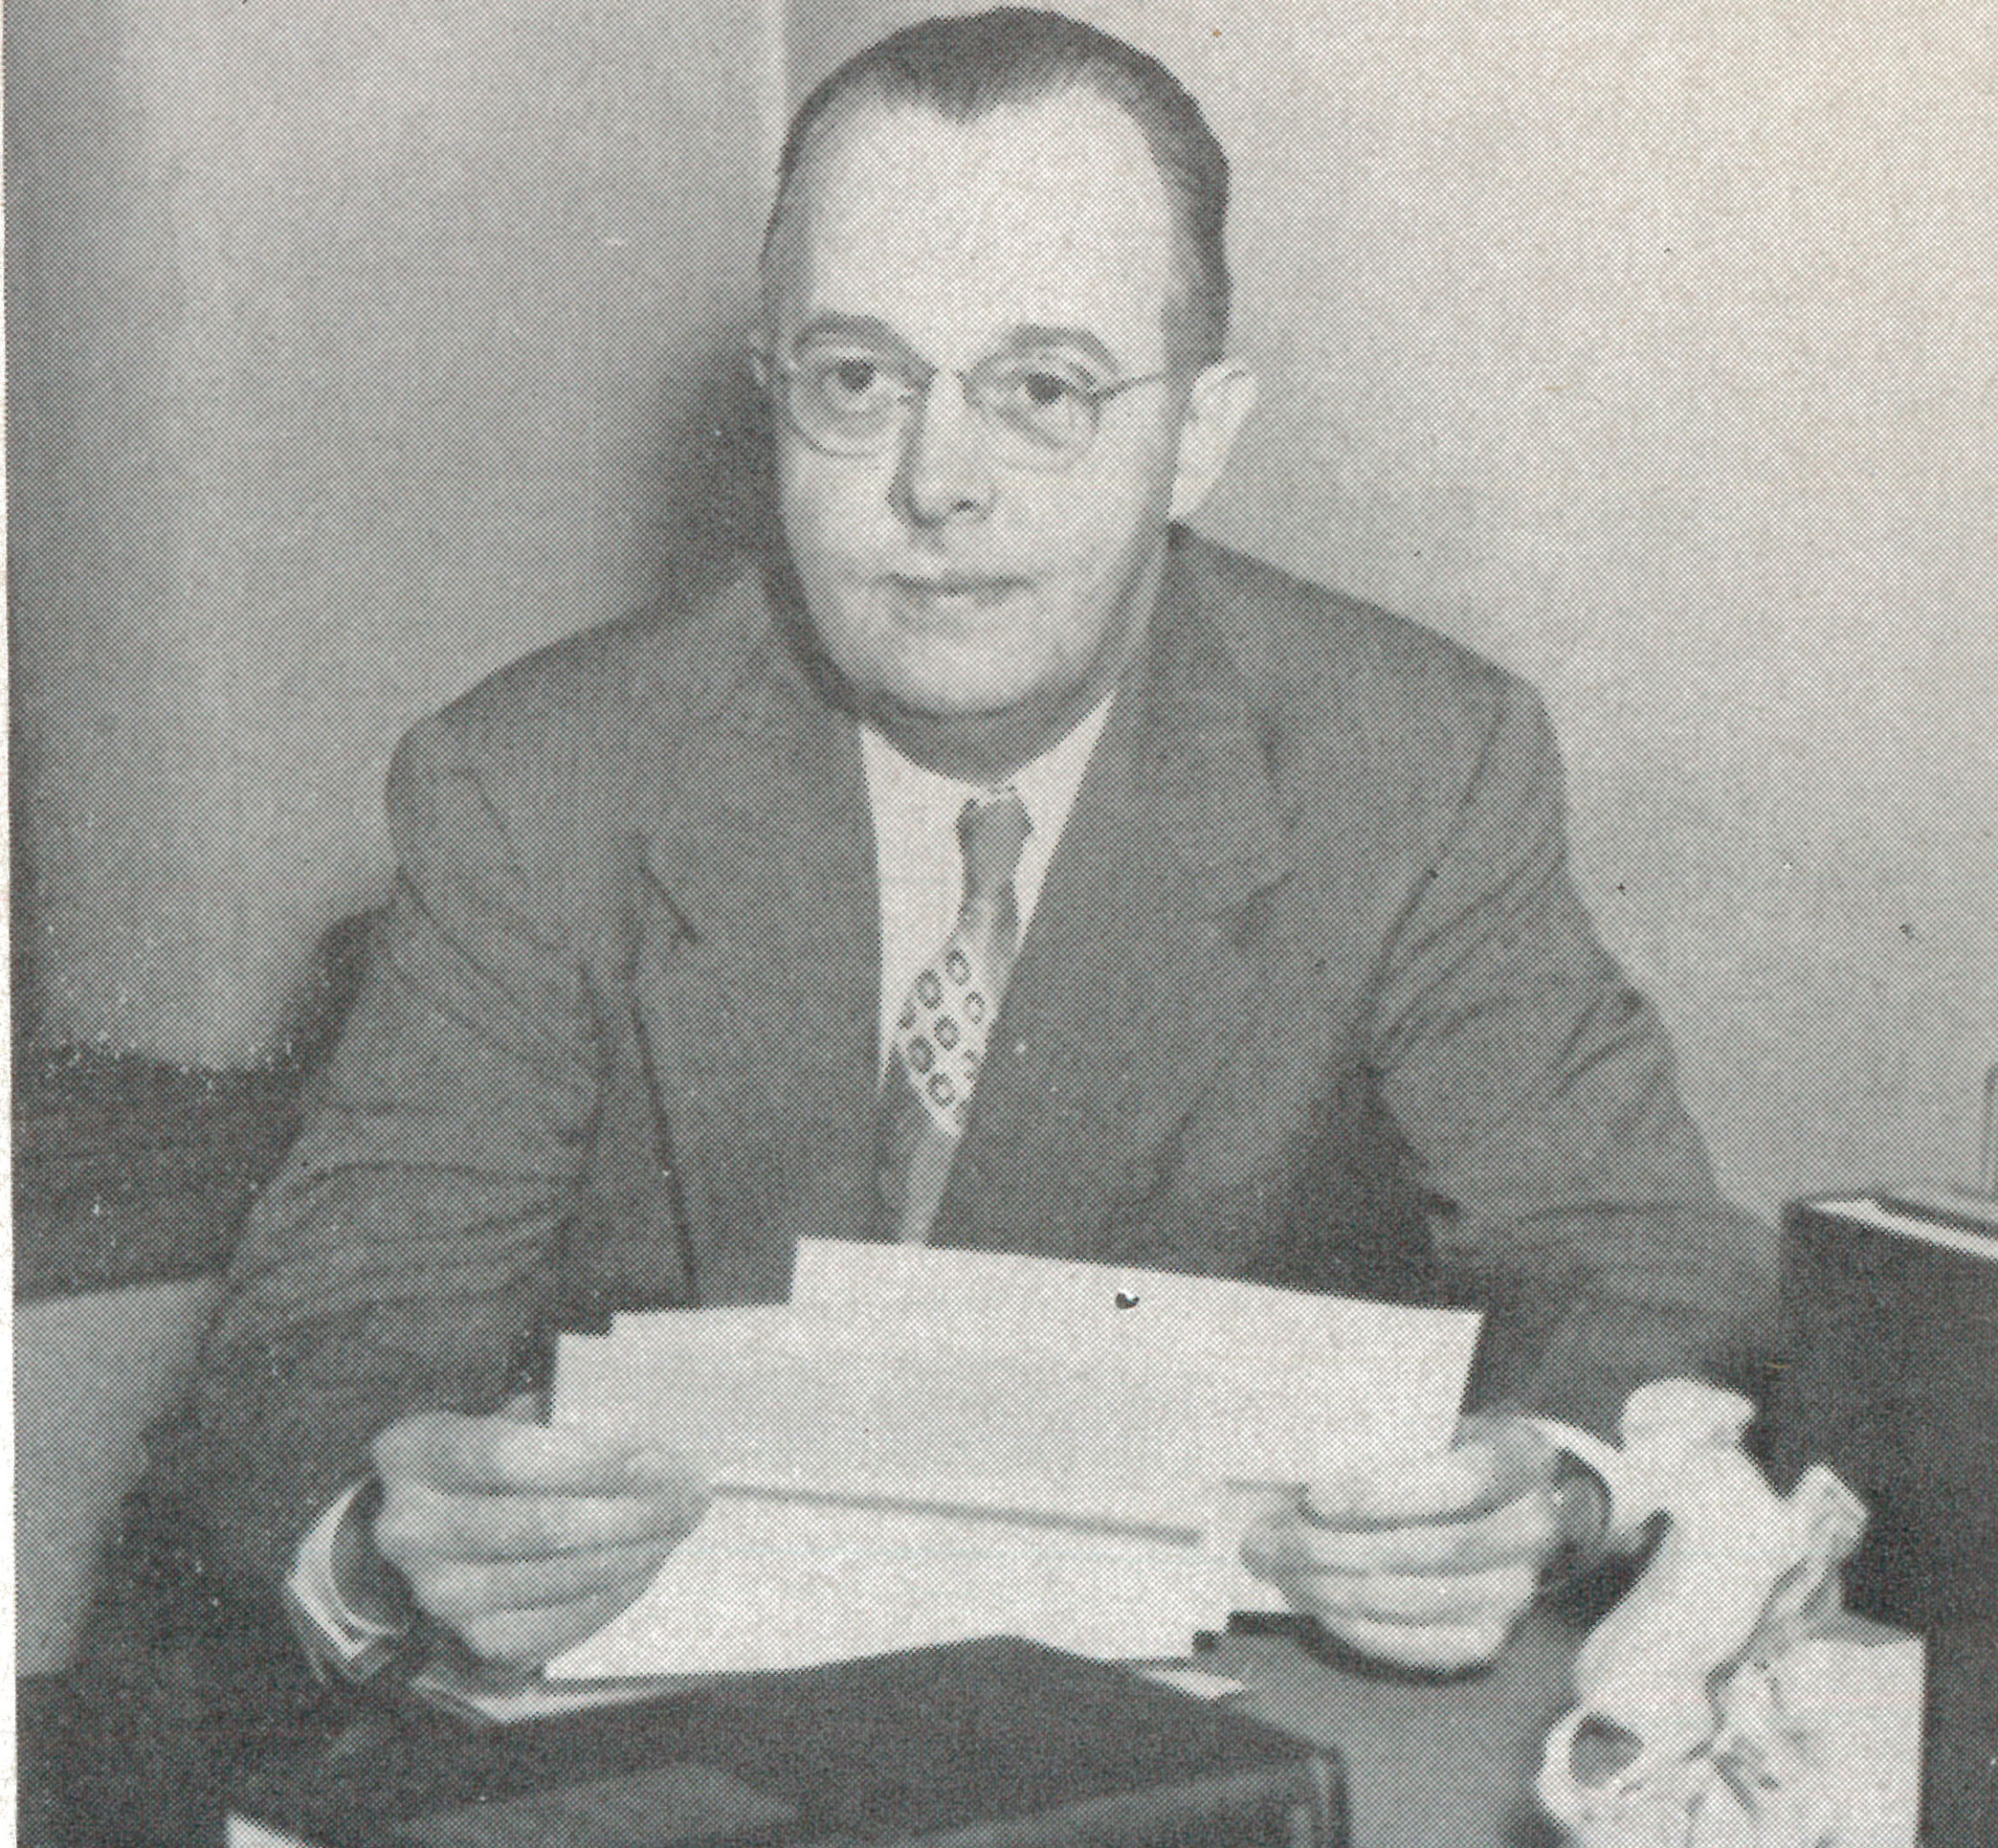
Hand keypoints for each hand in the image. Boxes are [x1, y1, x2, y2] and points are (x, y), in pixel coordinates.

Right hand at [369, 1399, 707, 1667]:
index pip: (506, 1456)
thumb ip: (561, 1421)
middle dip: (632, 1509)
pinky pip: (556, 1625)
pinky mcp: (474, 1639)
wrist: (433, 1527)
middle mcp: (413, 1529)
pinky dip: (612, 1594)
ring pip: (556, 1577)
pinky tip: (645, 1564)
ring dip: (635, 1550)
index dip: (587, 1458)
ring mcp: (441, 1594)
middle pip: (540, 1525)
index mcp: (415, 1452)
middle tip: (691, 1492)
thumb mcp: (508, 1415)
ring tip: (678, 1523)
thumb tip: (643, 1446)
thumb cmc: (489, 1456)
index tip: (653, 1451)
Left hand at [1242, 1414, 1565, 1672]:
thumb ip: (1382, 1436)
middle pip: (1434, 1548)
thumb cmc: (1439, 1450)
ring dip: (1338, 1590)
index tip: (1316, 1497)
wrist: (1490, 1497)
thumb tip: (1294, 1460)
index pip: (1460, 1480)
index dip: (1385, 1492)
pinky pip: (1425, 1646)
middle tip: (1270, 1540)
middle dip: (1339, 1547)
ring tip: (1282, 1571)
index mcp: (1522, 1458)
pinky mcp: (1492, 1638)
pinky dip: (1366, 1630)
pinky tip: (1322, 1608)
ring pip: (1422, 1599)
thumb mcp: (1424, 1423)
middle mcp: (1532, 1529)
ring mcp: (1516, 1590)